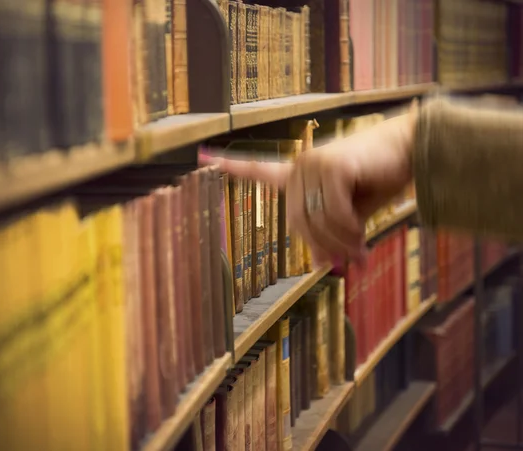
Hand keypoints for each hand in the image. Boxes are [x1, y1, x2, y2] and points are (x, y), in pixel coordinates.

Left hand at [199, 105, 416, 266]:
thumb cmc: (376, 182)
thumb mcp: (348, 215)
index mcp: (298, 175)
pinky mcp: (331, 166)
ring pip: (317, 221)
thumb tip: (318, 266)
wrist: (406, 152)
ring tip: (361, 254)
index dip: (232, 167)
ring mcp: (312, 164)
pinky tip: (361, 233)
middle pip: (298, 223)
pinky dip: (349, 229)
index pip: (259, 170)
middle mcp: (299, 167)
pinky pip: (333, 212)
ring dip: (342, 243)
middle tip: (352, 262)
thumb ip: (329, 234)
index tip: (203, 157)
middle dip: (325, 246)